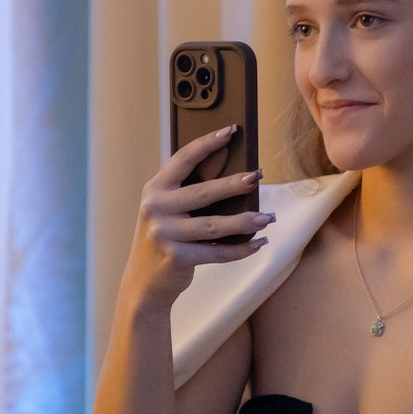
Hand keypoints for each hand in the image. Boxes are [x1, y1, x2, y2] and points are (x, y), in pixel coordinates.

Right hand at [120, 125, 272, 309]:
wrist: (144, 282)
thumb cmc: (165, 238)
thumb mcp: (167, 210)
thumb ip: (189, 192)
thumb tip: (237, 175)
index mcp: (155, 189)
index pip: (183, 159)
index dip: (207, 144)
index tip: (231, 131)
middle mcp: (156, 208)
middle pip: (203, 192)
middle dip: (233, 184)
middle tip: (257, 176)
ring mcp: (165, 234)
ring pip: (214, 225)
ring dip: (245, 221)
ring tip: (268, 218)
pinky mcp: (177, 257)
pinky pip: (216, 252)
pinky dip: (240, 249)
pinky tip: (258, 243)